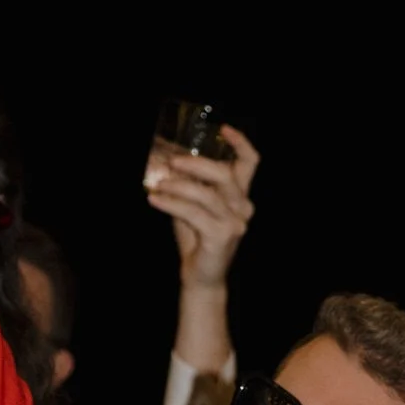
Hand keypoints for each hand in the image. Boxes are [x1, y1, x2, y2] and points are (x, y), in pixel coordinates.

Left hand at [145, 124, 257, 290]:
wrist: (201, 275)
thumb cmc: (196, 236)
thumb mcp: (192, 204)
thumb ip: (188, 184)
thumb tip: (166, 161)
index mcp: (240, 195)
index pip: (250, 163)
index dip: (241, 143)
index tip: (222, 129)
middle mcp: (243, 207)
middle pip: (225, 174)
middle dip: (196, 164)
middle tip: (172, 162)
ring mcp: (235, 223)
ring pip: (206, 194)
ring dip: (177, 186)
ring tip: (158, 185)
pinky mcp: (222, 236)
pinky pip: (193, 212)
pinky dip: (171, 203)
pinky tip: (154, 199)